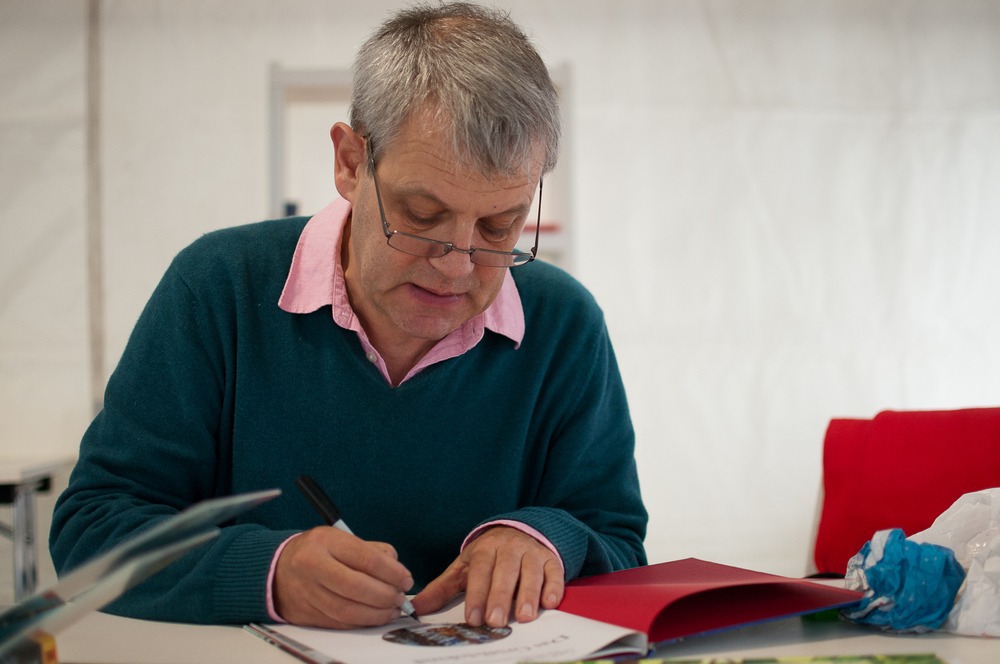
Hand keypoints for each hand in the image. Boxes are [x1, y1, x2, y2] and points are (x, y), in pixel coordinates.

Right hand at [273, 526, 413, 627]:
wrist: (276, 569)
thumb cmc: (315, 551)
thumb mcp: (340, 538)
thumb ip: (371, 550)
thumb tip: (396, 569)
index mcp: (325, 542)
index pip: (367, 559)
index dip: (393, 572)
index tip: (406, 579)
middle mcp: (313, 566)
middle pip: (359, 587)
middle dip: (387, 595)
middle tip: (400, 597)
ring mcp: (308, 592)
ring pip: (349, 610)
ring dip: (377, 613)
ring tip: (392, 610)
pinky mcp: (306, 614)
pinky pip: (340, 622)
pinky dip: (362, 622)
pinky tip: (374, 617)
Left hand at [412, 526, 563, 626]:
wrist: (519, 530)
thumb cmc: (488, 557)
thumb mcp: (464, 568)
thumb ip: (442, 588)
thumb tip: (415, 607)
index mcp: (484, 549)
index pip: (479, 570)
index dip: (476, 593)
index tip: (473, 618)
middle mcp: (509, 548)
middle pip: (504, 572)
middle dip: (500, 597)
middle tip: (495, 621)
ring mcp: (531, 552)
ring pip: (530, 572)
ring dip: (528, 594)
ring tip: (524, 617)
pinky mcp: (551, 559)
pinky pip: (554, 571)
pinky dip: (553, 586)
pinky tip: (550, 602)